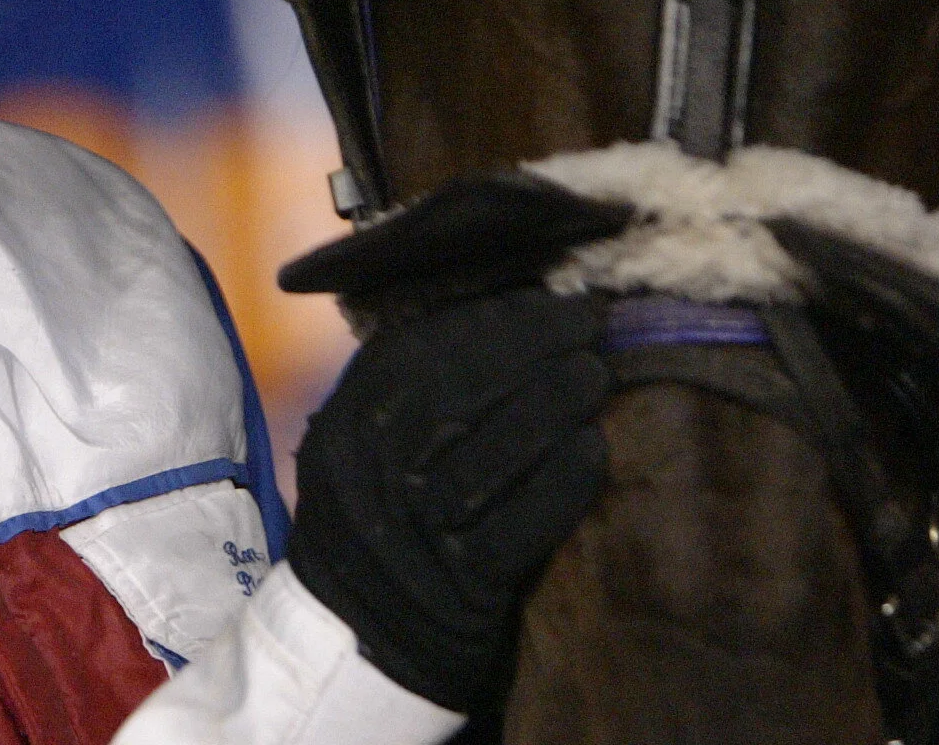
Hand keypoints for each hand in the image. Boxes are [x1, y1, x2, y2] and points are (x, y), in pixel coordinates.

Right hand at [287, 288, 610, 714]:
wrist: (363, 640)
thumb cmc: (387, 522)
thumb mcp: (367, 449)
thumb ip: (411, 390)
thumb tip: (508, 311)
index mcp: (342, 429)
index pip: (413, 355)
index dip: (485, 320)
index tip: (544, 297)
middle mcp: (366, 478)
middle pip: (450, 396)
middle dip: (526, 348)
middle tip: (586, 323)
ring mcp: (410, 536)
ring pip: (484, 458)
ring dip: (549, 406)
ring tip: (596, 374)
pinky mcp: (458, 591)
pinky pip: (515, 531)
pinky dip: (558, 487)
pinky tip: (594, 452)